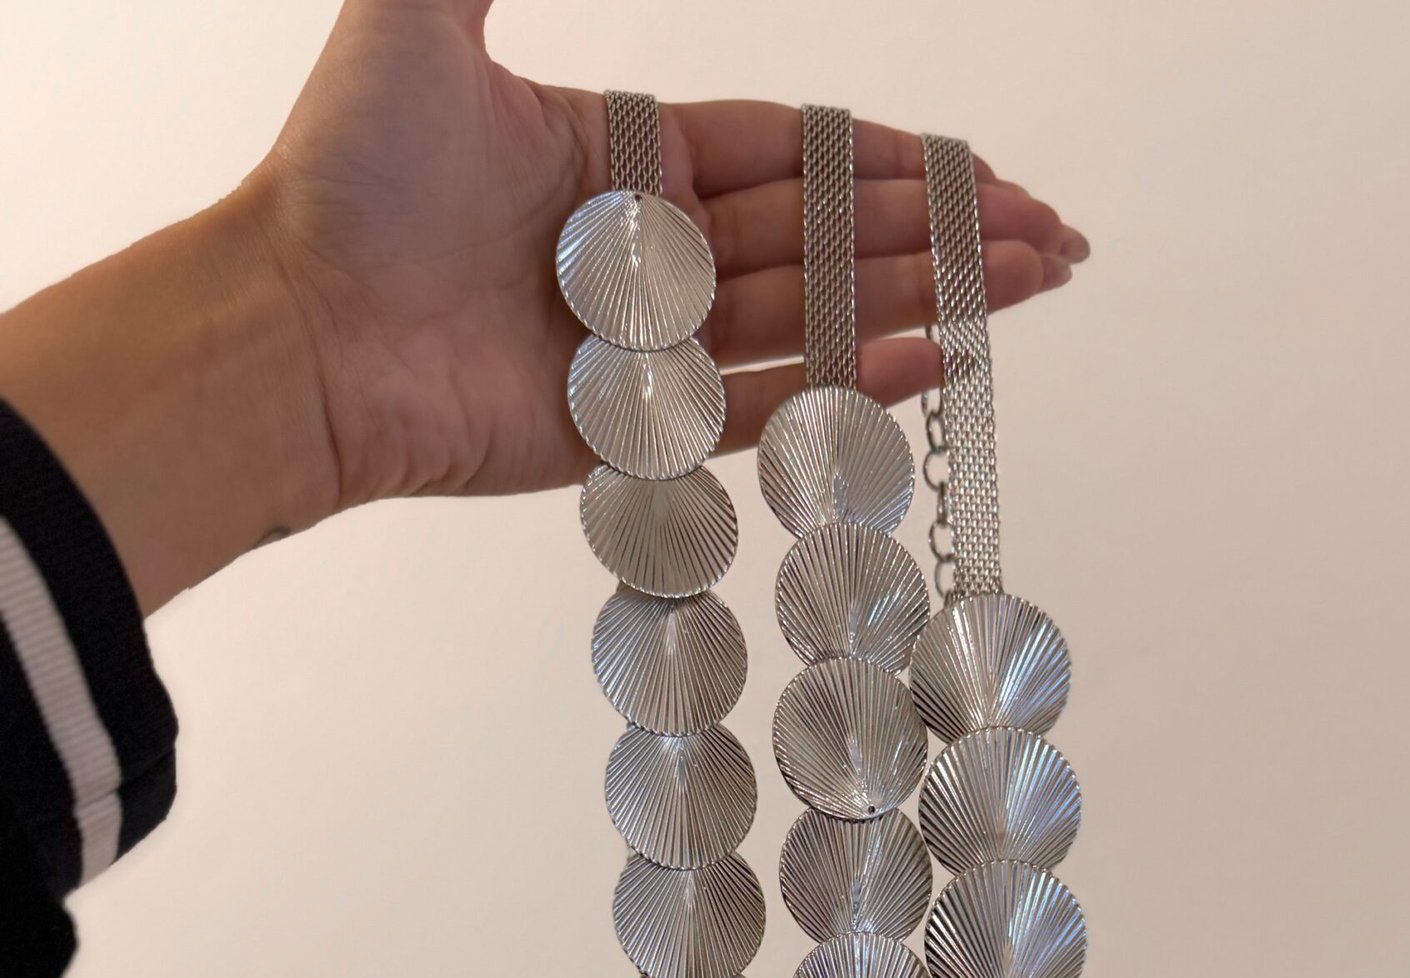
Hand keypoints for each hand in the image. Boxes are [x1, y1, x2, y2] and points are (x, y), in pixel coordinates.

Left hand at [0, 0, 1085, 610]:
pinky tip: (935, 361)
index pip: (785, 153)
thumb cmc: (344, 178)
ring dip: (925, 301)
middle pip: (825, 237)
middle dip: (940, 233)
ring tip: (1030, 288)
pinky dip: (849, 387)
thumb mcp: (419, 17)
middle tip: (1049, 238)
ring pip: (815, 319)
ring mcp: (647, 350)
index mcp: (620, 156)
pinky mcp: (633, 435)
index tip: (977, 165)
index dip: (885, 159)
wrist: (293, 334)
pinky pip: (762, 409)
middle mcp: (648, 253)